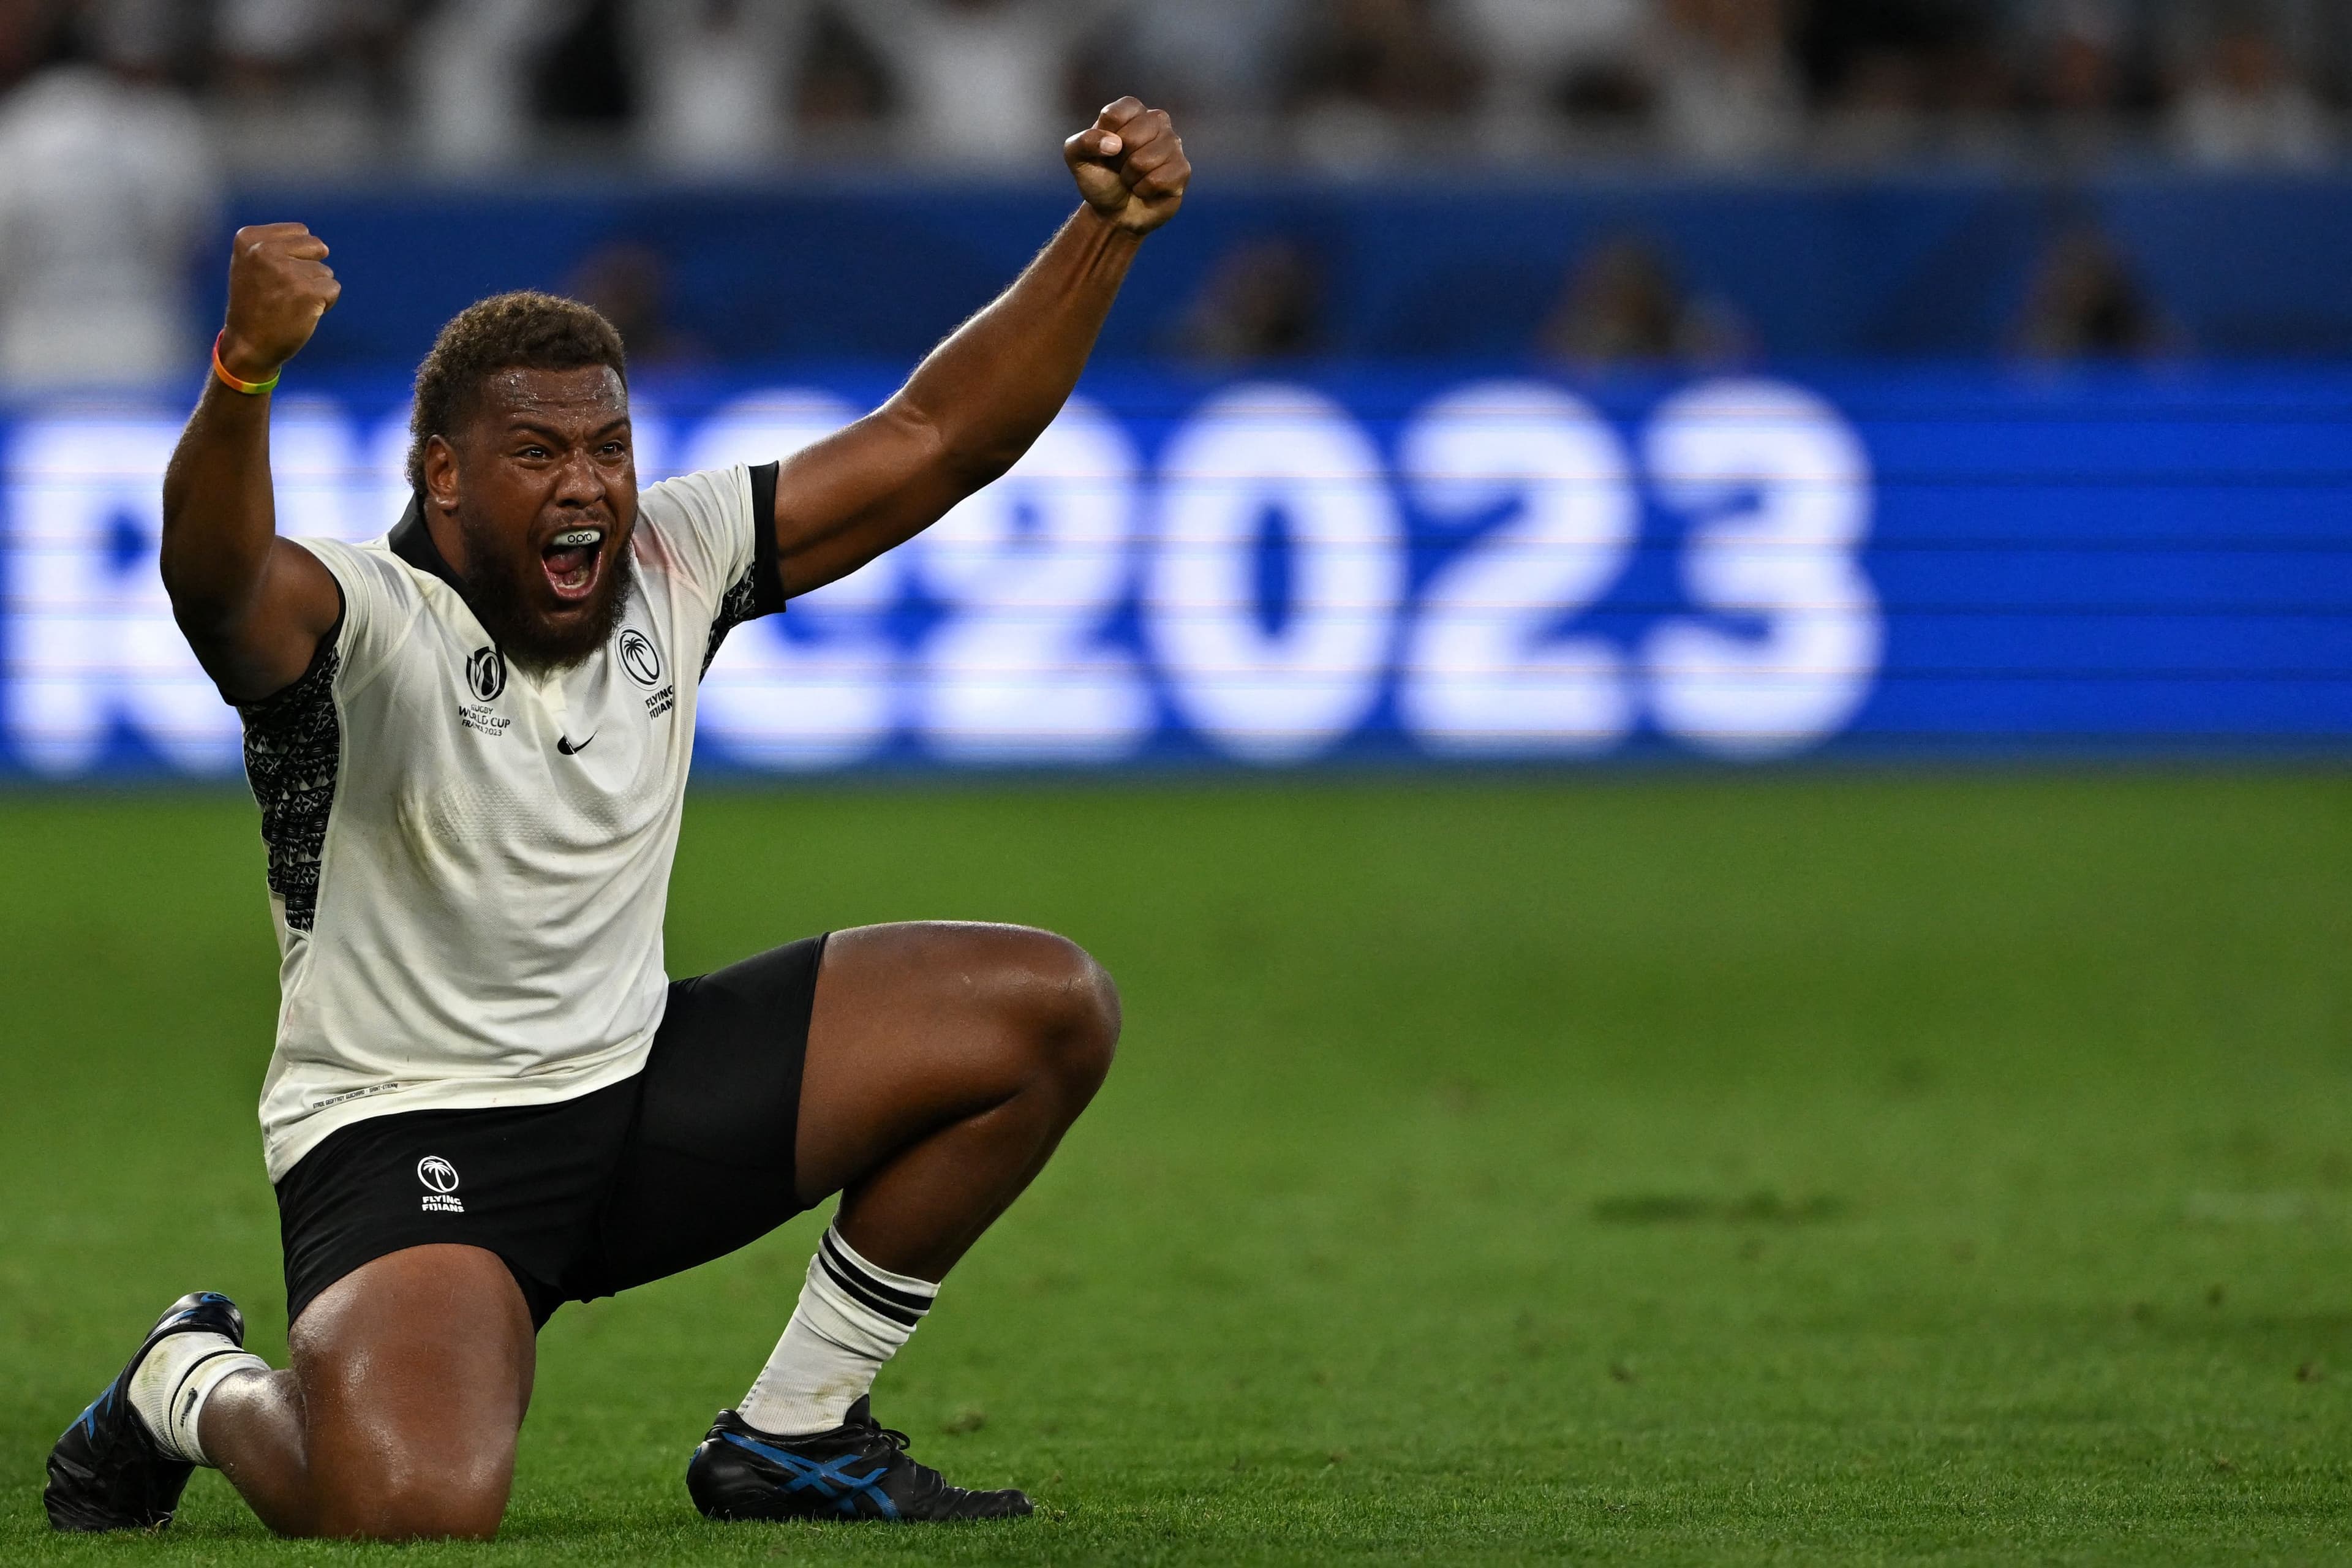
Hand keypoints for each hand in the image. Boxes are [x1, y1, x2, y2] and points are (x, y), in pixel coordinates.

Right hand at [217, 223, 340, 382]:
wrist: (248, 344)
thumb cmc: (255, 304)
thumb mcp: (251, 263)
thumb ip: (276, 245)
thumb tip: (320, 244)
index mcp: (249, 238)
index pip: (300, 232)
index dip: (297, 255)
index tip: (275, 275)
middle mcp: (265, 250)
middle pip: (316, 246)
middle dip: (310, 268)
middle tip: (286, 290)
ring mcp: (287, 271)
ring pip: (325, 271)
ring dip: (315, 288)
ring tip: (291, 303)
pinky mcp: (307, 292)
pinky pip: (333, 289)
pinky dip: (325, 303)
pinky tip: (303, 313)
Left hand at [1064, 98, 1188, 235]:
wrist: (1115, 213)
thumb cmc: (1099, 179)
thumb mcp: (1077, 158)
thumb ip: (1083, 142)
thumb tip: (1114, 144)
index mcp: (1131, 110)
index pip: (1114, 115)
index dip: (1103, 140)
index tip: (1105, 151)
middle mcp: (1156, 120)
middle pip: (1132, 138)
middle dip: (1118, 162)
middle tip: (1120, 168)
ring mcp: (1173, 143)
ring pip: (1144, 161)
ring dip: (1131, 178)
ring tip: (1132, 179)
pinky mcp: (1182, 168)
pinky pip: (1158, 179)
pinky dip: (1144, 190)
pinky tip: (1145, 189)